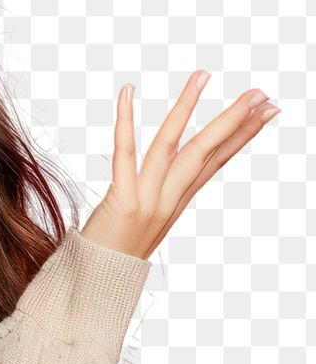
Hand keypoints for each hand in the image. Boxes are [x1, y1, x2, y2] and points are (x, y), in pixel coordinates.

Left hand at [79, 71, 279, 259]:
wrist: (96, 288)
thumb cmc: (111, 255)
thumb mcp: (143, 226)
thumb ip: (156, 199)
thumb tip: (166, 178)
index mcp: (176, 204)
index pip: (216, 162)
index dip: (241, 135)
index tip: (266, 110)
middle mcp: (168, 201)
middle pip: (205, 153)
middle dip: (233, 120)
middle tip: (260, 92)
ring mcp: (148, 202)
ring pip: (173, 146)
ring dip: (188, 107)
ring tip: (203, 75)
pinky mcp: (123, 204)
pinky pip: (124, 154)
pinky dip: (126, 121)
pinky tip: (128, 92)